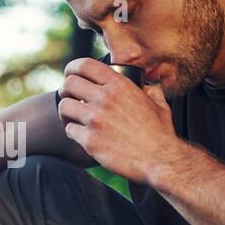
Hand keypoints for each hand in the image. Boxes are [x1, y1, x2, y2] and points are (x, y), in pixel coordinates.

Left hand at [57, 58, 179, 183]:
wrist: (160, 159)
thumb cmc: (161, 133)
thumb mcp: (159, 104)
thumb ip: (151, 91)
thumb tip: (148, 87)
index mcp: (120, 85)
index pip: (85, 65)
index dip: (73, 68)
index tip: (71, 74)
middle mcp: (105, 99)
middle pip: (69, 84)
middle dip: (65, 90)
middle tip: (70, 97)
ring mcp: (95, 119)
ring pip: (64, 106)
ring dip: (66, 111)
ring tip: (72, 117)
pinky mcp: (90, 140)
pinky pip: (70, 130)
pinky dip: (73, 132)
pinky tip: (82, 135)